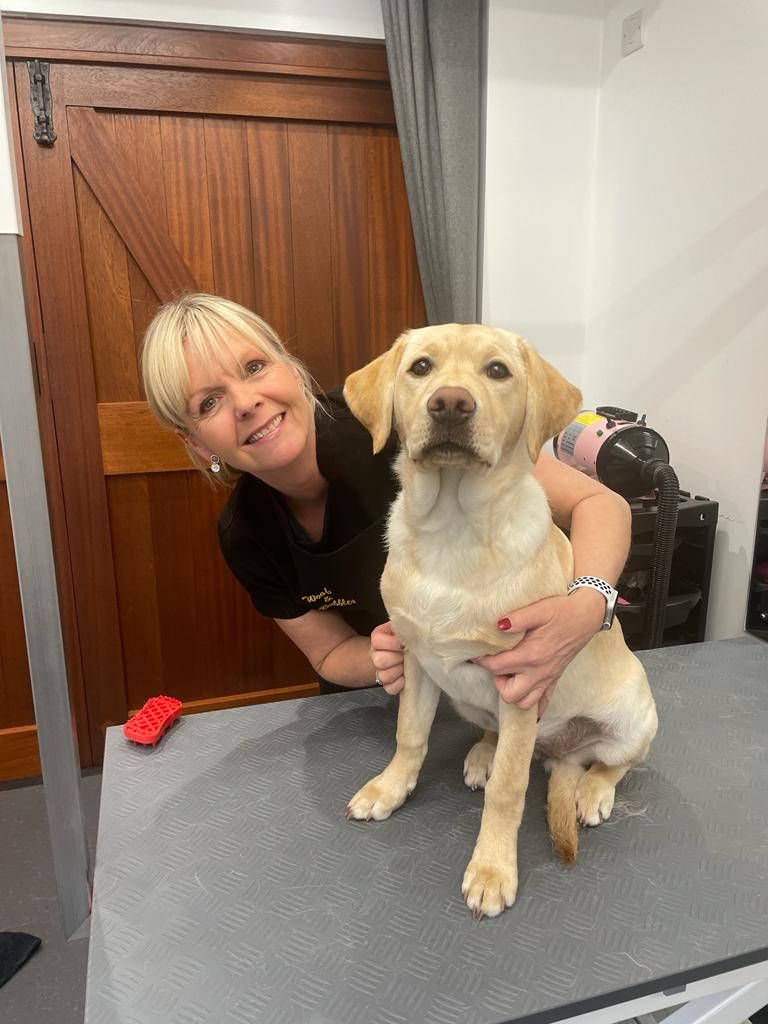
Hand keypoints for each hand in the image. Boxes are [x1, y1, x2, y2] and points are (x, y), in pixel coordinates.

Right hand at [370, 621, 404, 694]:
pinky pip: (390, 688)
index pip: (377, 641)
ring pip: (384, 676)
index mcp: (377, 639)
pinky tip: (405, 677)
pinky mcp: (387, 684)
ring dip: (398, 671)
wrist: (399, 651)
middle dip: (397, 658)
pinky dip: (399, 684)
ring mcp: (380, 671)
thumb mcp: (399, 628)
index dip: (392, 643)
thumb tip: (413, 626)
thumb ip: (402, 626)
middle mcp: (375, 655)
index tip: (403, 644)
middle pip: (379, 661)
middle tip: (405, 655)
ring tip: (406, 666)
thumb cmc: (402, 638)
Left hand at [472, 590, 604, 713]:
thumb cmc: (562, 611)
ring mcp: (548, 678)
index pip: (498, 667)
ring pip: (525, 703)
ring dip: (513, 692)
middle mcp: (539, 672)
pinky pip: (543, 703)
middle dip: (497, 681)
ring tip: (509, 674)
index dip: (482, 661)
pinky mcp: (555, 679)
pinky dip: (533, 704)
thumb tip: (498, 625)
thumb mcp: (539, 609)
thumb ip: (518, 618)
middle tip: (497, 664)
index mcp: (531, 655)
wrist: (587, 616)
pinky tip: (525, 693)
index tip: (476, 654)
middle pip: (509, 693)